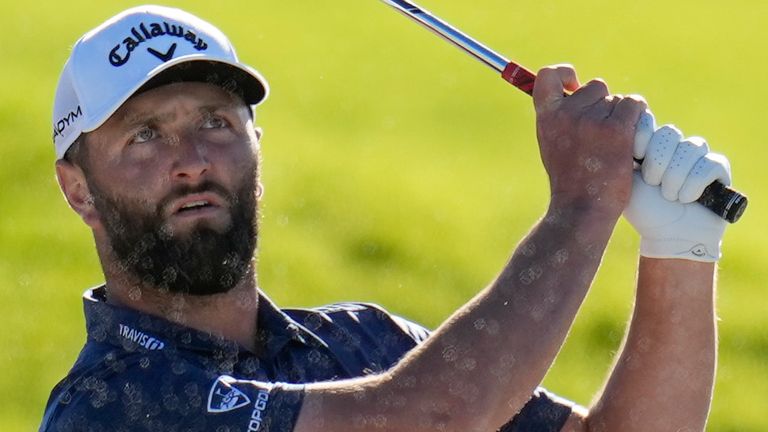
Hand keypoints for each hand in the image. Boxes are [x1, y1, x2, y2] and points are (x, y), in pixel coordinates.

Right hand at [533, 65, 646, 218]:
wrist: (581, 209)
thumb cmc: (570, 181)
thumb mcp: (552, 144)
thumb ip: (559, 118)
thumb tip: (574, 90)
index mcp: (547, 118)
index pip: (548, 76)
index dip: (564, 73)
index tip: (574, 84)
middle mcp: (567, 114)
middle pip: (596, 87)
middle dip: (604, 104)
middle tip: (602, 133)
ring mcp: (592, 121)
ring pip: (618, 99)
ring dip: (622, 116)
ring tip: (614, 144)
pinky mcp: (616, 130)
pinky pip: (634, 105)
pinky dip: (638, 118)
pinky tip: (632, 138)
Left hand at [625, 112, 730, 261]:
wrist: (668, 236)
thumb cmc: (643, 211)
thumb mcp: (624, 182)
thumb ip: (621, 156)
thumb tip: (613, 133)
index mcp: (650, 144)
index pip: (648, 120)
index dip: (643, 135)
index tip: (635, 156)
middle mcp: (674, 145)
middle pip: (669, 132)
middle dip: (658, 161)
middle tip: (652, 183)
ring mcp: (697, 155)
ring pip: (691, 147)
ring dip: (675, 177)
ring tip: (668, 196)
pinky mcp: (718, 168)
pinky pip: (709, 164)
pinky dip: (694, 184)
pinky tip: (686, 199)